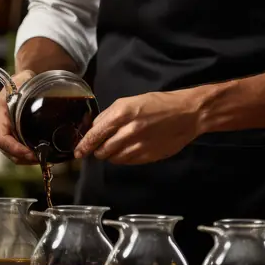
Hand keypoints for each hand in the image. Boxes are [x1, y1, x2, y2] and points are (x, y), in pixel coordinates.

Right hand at [0, 70, 38, 164]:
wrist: (20, 83)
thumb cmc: (21, 81)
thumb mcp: (24, 79)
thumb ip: (28, 85)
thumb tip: (36, 92)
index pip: (2, 138)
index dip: (15, 149)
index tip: (31, 154)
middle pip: (8, 150)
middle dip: (25, 158)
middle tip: (44, 159)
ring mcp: (4, 133)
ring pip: (13, 154)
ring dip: (27, 159)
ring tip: (45, 159)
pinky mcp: (12, 136)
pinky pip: (17, 151)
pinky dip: (28, 156)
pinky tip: (42, 154)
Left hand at [74, 90, 200, 164]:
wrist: (187, 114)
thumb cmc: (159, 104)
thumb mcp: (130, 101)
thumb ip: (110, 115)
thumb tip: (93, 128)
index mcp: (122, 113)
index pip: (95, 134)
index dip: (83, 145)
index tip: (78, 152)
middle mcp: (128, 131)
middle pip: (102, 150)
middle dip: (97, 150)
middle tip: (99, 147)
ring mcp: (138, 146)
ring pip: (113, 159)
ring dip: (110, 155)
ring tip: (117, 146)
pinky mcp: (147, 156)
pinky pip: (127, 162)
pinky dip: (123, 158)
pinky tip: (129, 149)